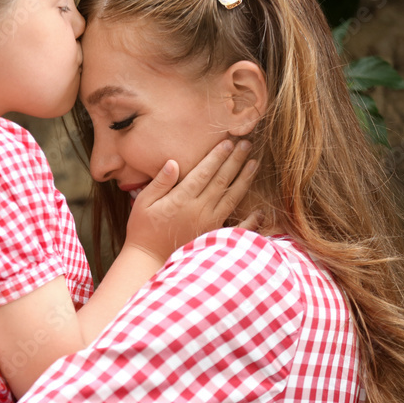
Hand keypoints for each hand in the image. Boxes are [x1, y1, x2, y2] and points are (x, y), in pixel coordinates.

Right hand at [123, 139, 256, 264]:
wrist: (148, 260)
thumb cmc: (142, 230)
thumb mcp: (143, 203)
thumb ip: (159, 183)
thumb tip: (173, 163)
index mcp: (181, 199)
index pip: (204, 172)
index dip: (217, 156)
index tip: (228, 142)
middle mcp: (199, 210)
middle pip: (221, 181)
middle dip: (235, 161)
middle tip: (246, 144)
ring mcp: (209, 224)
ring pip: (232, 198)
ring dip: (244, 180)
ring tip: (254, 163)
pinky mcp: (213, 237)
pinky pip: (237, 228)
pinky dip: (251, 221)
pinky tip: (261, 211)